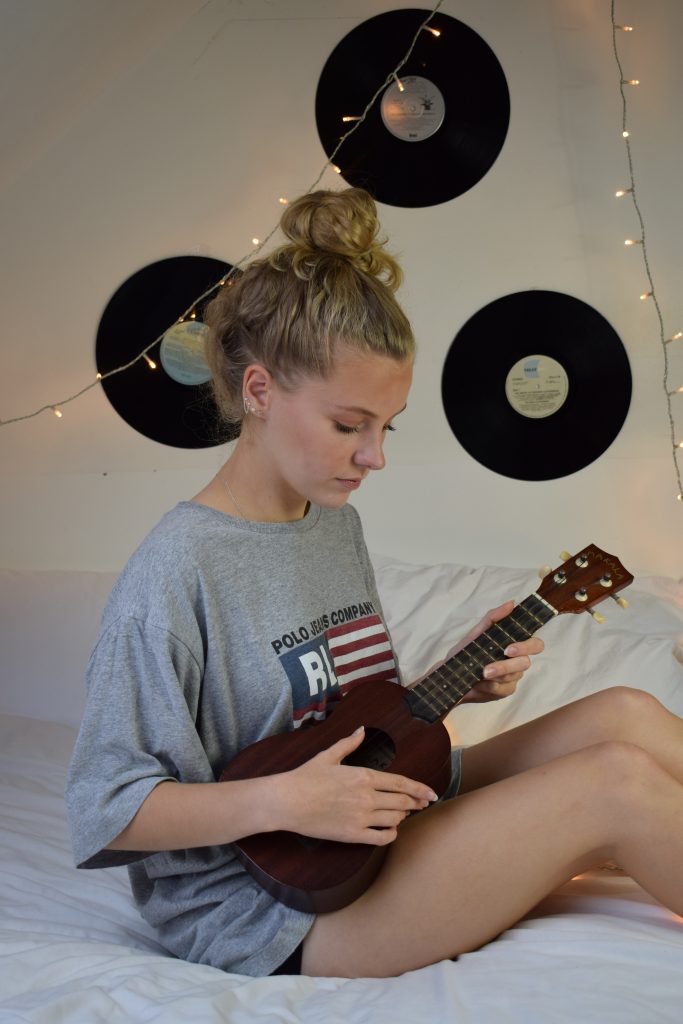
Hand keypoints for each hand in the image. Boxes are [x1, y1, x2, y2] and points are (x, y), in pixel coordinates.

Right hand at [272, 728, 437, 845]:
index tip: (431, 793)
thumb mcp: (328, 755)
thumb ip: (349, 743)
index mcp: (363, 776)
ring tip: (403, 814)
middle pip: (403, 802)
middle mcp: (367, 797)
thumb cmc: (305, 777)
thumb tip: (361, 730)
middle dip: (417, 803)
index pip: (401, 783)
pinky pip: (381, 838)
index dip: (420, 789)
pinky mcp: (352, 835)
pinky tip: (390, 830)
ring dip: (403, 817)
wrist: (287, 801)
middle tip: (424, 804)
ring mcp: (361, 817)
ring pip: (395, 819)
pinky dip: (391, 835)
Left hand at [454, 600, 543, 703]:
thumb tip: (511, 603)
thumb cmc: (465, 652)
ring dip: (495, 675)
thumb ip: (493, 618)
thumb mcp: (476, 633)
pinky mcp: (506, 690)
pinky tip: (480, 683)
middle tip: (488, 669)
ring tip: (479, 674)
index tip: (509, 649)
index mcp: (514, 644)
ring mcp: (513, 677)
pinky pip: (504, 689)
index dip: (528, 647)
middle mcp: (518, 660)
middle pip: (525, 663)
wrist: (451, 676)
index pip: (535, 645)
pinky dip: (490, 685)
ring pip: (513, 676)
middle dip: (506, 666)